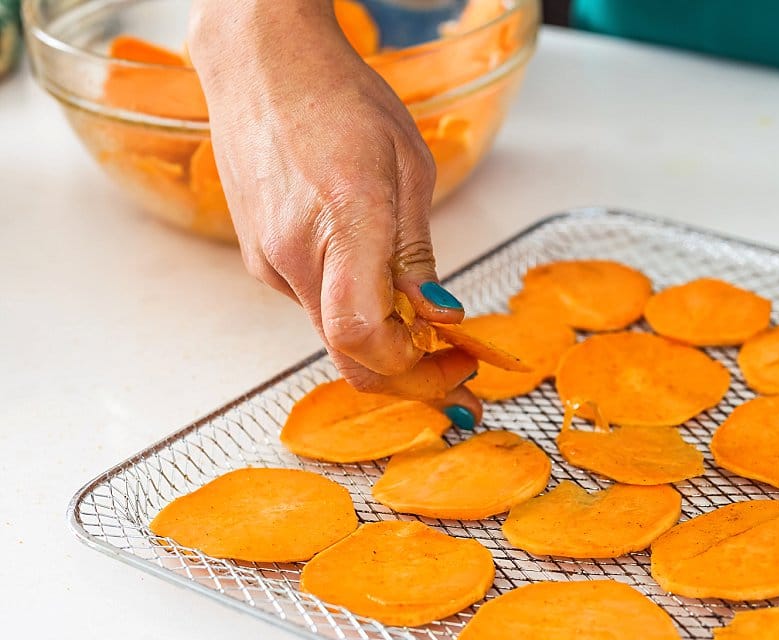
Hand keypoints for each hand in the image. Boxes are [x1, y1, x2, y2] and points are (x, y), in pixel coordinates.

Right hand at [188, 0, 480, 428]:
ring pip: (333, 335)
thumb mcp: (409, 168)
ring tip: (427, 325)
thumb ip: (418, 252)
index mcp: (344, 223)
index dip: (414, 368)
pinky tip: (380, 287)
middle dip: (409, 375)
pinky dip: (354, 313)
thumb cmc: (337, 98)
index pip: (364, 337)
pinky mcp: (259, 259)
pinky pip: (314, 306)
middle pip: (350, 354)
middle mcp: (294, 253)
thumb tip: (440, 315)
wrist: (261, 63)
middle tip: (454, 370)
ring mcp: (269, 261)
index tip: (456, 363)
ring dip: (383, 344)